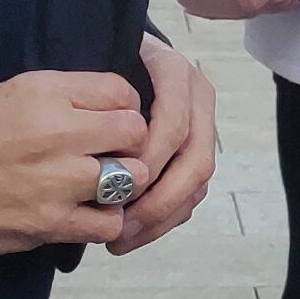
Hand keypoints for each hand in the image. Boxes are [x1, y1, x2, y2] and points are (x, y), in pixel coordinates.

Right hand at [0, 70, 143, 258]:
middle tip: (111, 154)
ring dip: (122, 184)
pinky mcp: (49, 225)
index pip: (121, 93)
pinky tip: (85, 214)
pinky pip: (106, 224)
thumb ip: (59, 97)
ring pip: (131, 180)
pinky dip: (104, 220)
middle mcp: (59, 133)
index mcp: (45, 93)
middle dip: (130, 144)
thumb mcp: (5, 93)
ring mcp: (58, 183)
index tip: (110, 121)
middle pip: (135, 134)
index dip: (122, 107)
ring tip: (100, 186)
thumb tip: (103, 107)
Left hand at [102, 33, 219, 254]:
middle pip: (195, 160)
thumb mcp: (97, 67)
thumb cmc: (99, 65)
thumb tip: (102, 144)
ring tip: (122, 238)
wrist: (120, 60)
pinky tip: (132, 235)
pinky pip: (190, 196)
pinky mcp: (196, 157)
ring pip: (196, 184)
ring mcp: (202, 130)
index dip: (150, 157)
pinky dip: (163, 221)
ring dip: (161, 217)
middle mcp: (197, 101)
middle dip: (159, 199)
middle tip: (122, 225)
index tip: (116, 183)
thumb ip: (100, 94)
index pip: (174, 123)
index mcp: (176, 74)